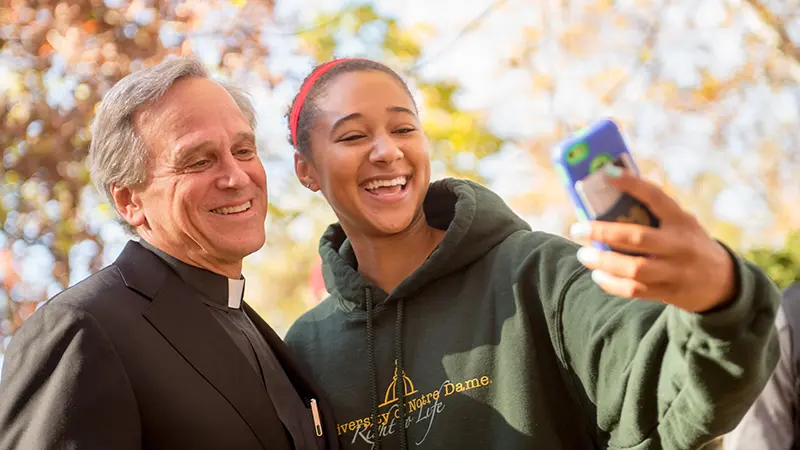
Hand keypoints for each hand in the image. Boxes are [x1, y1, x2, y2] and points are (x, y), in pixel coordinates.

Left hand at [569, 165, 736, 312]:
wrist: (724, 283)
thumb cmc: (689, 244)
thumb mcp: (681, 224)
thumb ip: (653, 215)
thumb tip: (607, 199)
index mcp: (682, 221)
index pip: (657, 197)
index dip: (633, 184)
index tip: (608, 174)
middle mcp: (680, 245)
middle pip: (637, 238)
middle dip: (603, 232)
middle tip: (577, 228)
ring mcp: (676, 271)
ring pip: (634, 268)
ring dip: (603, 262)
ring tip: (583, 254)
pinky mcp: (669, 292)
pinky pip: (635, 290)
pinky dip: (611, 284)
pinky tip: (597, 275)